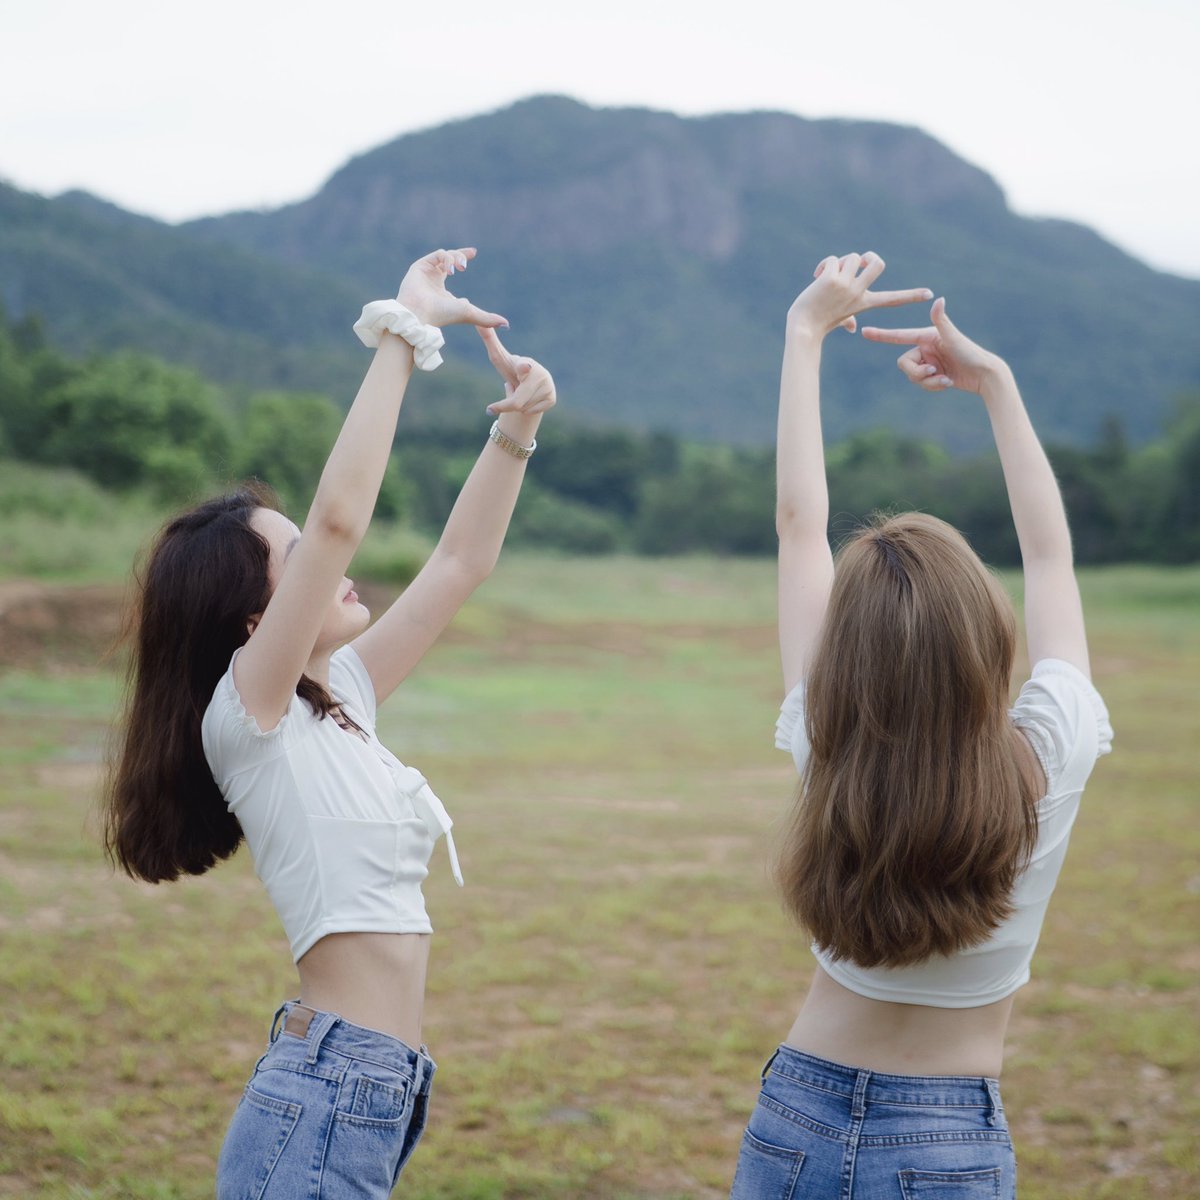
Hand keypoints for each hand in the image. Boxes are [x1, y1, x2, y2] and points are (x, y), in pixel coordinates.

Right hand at [396, 248, 507, 328]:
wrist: (420, 315)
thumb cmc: (442, 315)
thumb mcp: (469, 314)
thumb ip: (487, 319)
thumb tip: (507, 325)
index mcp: (442, 291)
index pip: (453, 270)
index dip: (463, 258)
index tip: (474, 252)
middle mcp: (433, 280)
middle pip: (448, 258)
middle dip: (460, 257)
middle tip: (465, 265)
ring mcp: (426, 272)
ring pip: (444, 255)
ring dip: (455, 258)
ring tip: (460, 268)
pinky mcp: (419, 266)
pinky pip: (437, 255)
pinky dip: (447, 259)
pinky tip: (451, 270)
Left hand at [478, 327, 556, 415]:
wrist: (528, 384)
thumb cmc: (511, 369)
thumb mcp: (499, 358)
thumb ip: (489, 340)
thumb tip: (478, 323)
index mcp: (525, 364)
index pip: (522, 367)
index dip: (523, 367)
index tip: (524, 366)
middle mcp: (540, 374)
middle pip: (517, 402)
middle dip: (505, 406)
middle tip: (493, 407)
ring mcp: (549, 386)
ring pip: (524, 408)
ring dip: (516, 406)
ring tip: (520, 393)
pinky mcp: (553, 398)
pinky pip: (531, 412)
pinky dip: (526, 410)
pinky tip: (529, 400)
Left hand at [787, 252, 931, 340]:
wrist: (802, 328)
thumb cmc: (818, 323)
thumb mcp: (838, 319)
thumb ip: (848, 318)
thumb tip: (851, 328)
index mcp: (863, 303)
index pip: (893, 299)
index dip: (911, 296)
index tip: (929, 294)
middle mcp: (858, 293)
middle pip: (878, 264)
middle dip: (869, 256)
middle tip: (856, 263)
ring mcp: (846, 286)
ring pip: (852, 257)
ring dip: (839, 262)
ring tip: (826, 276)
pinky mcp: (831, 279)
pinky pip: (834, 259)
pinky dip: (824, 265)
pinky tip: (816, 277)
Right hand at [861, 297, 1005, 393]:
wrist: (985, 375)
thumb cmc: (971, 353)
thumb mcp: (954, 338)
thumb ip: (941, 320)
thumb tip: (939, 299)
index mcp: (927, 336)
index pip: (899, 335)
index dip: (882, 335)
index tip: (864, 332)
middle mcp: (926, 348)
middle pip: (903, 364)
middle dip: (916, 372)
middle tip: (932, 373)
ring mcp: (929, 363)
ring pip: (912, 376)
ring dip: (927, 382)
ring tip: (944, 380)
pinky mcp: (933, 376)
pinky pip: (922, 384)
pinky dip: (933, 386)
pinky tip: (948, 383)